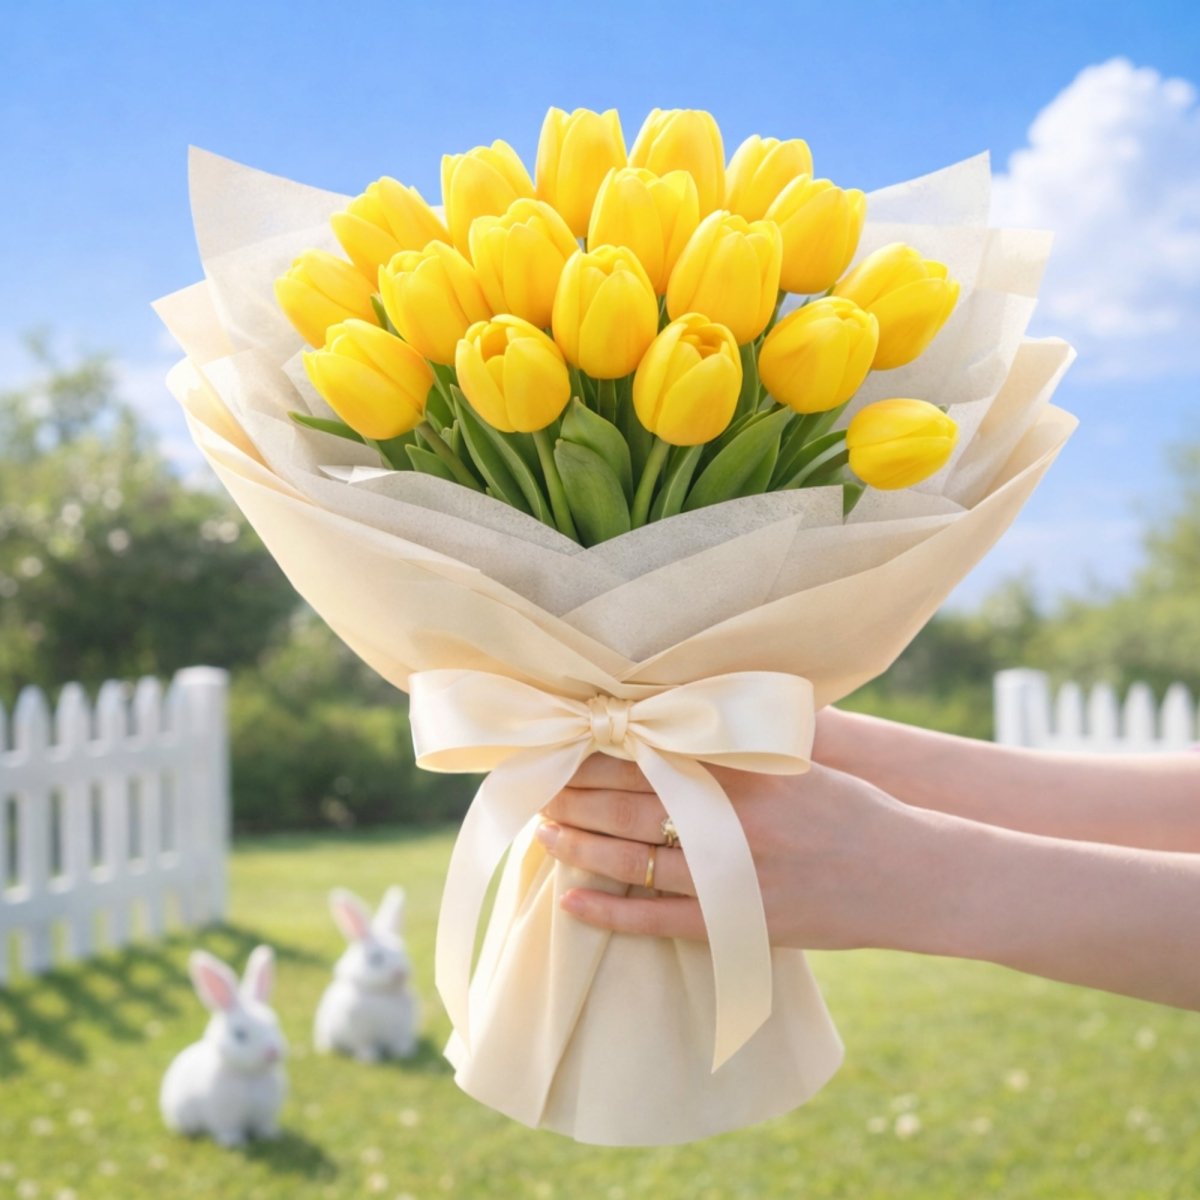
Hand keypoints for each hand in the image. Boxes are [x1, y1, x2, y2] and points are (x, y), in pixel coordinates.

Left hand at [537, 753, 936, 950]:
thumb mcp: (802, 755)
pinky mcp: (737, 925)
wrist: (910, 876)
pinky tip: (570, 901)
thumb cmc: (854, 807)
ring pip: (633, 859)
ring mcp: (733, 877)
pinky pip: (656, 921)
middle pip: (631, 802)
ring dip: (580, 845)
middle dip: (576, 792)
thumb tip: (684, 696)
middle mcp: (733, 821)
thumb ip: (741, 733)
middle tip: (536, 782)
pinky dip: (609, 912)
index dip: (600, 748)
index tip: (563, 739)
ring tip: (543, 832)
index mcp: (747, 772)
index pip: (653, 753)